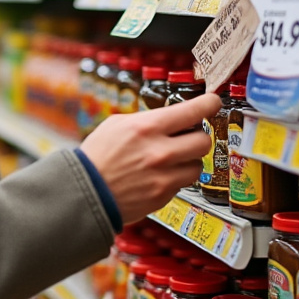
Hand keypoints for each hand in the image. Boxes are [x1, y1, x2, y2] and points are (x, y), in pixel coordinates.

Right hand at [78, 93, 221, 224]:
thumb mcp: (117, 125)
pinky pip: (181, 183)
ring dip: (187, 162)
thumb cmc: (97, 156)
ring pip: (197, 165)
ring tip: (168, 161)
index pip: (193, 110)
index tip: (213, 103)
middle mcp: (160, 152)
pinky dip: (172, 179)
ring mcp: (163, 176)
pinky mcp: (163, 196)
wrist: (85, 191)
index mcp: (147, 127)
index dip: (209, 104)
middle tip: (187, 138)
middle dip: (197, 138)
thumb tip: (171, 119)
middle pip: (203, 141)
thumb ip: (147, 121)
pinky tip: (154, 176)